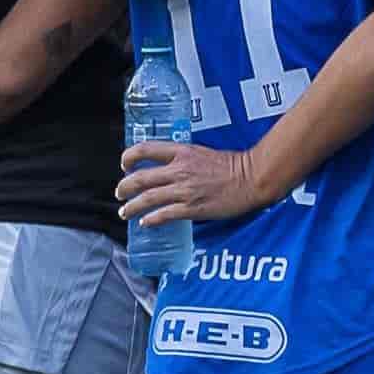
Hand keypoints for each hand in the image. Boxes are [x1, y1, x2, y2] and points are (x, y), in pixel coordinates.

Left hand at [117, 137, 267, 229]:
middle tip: (120, 194)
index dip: (129, 158)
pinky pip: (163, 214)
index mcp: (181, 153)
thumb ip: (183, 159)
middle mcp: (178, 170)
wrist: (253, 178)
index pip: (144, 150)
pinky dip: (150, 219)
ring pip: (147, 198)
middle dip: (124, 188)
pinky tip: (145, 222)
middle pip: (140, 178)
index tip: (125, 166)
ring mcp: (184, 190)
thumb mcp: (203, 153)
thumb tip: (169, 169)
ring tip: (125, 212)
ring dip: (131, 207)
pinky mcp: (192, 208)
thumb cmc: (234, 166)